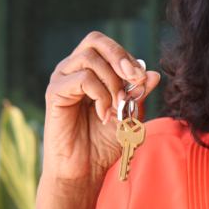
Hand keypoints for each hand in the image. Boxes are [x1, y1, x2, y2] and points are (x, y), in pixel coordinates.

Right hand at [42, 31, 160, 187]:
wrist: (84, 169)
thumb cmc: (103, 142)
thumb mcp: (129, 114)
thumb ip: (139, 94)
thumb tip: (154, 74)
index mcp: (90, 70)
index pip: (109, 47)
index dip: (128, 58)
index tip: (143, 80)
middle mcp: (73, 69)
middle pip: (95, 40)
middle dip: (120, 57)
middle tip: (135, 78)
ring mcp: (62, 79)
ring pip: (90, 58)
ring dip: (112, 81)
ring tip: (117, 106)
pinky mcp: (55, 92)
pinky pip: (82, 78)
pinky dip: (100, 94)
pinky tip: (103, 114)